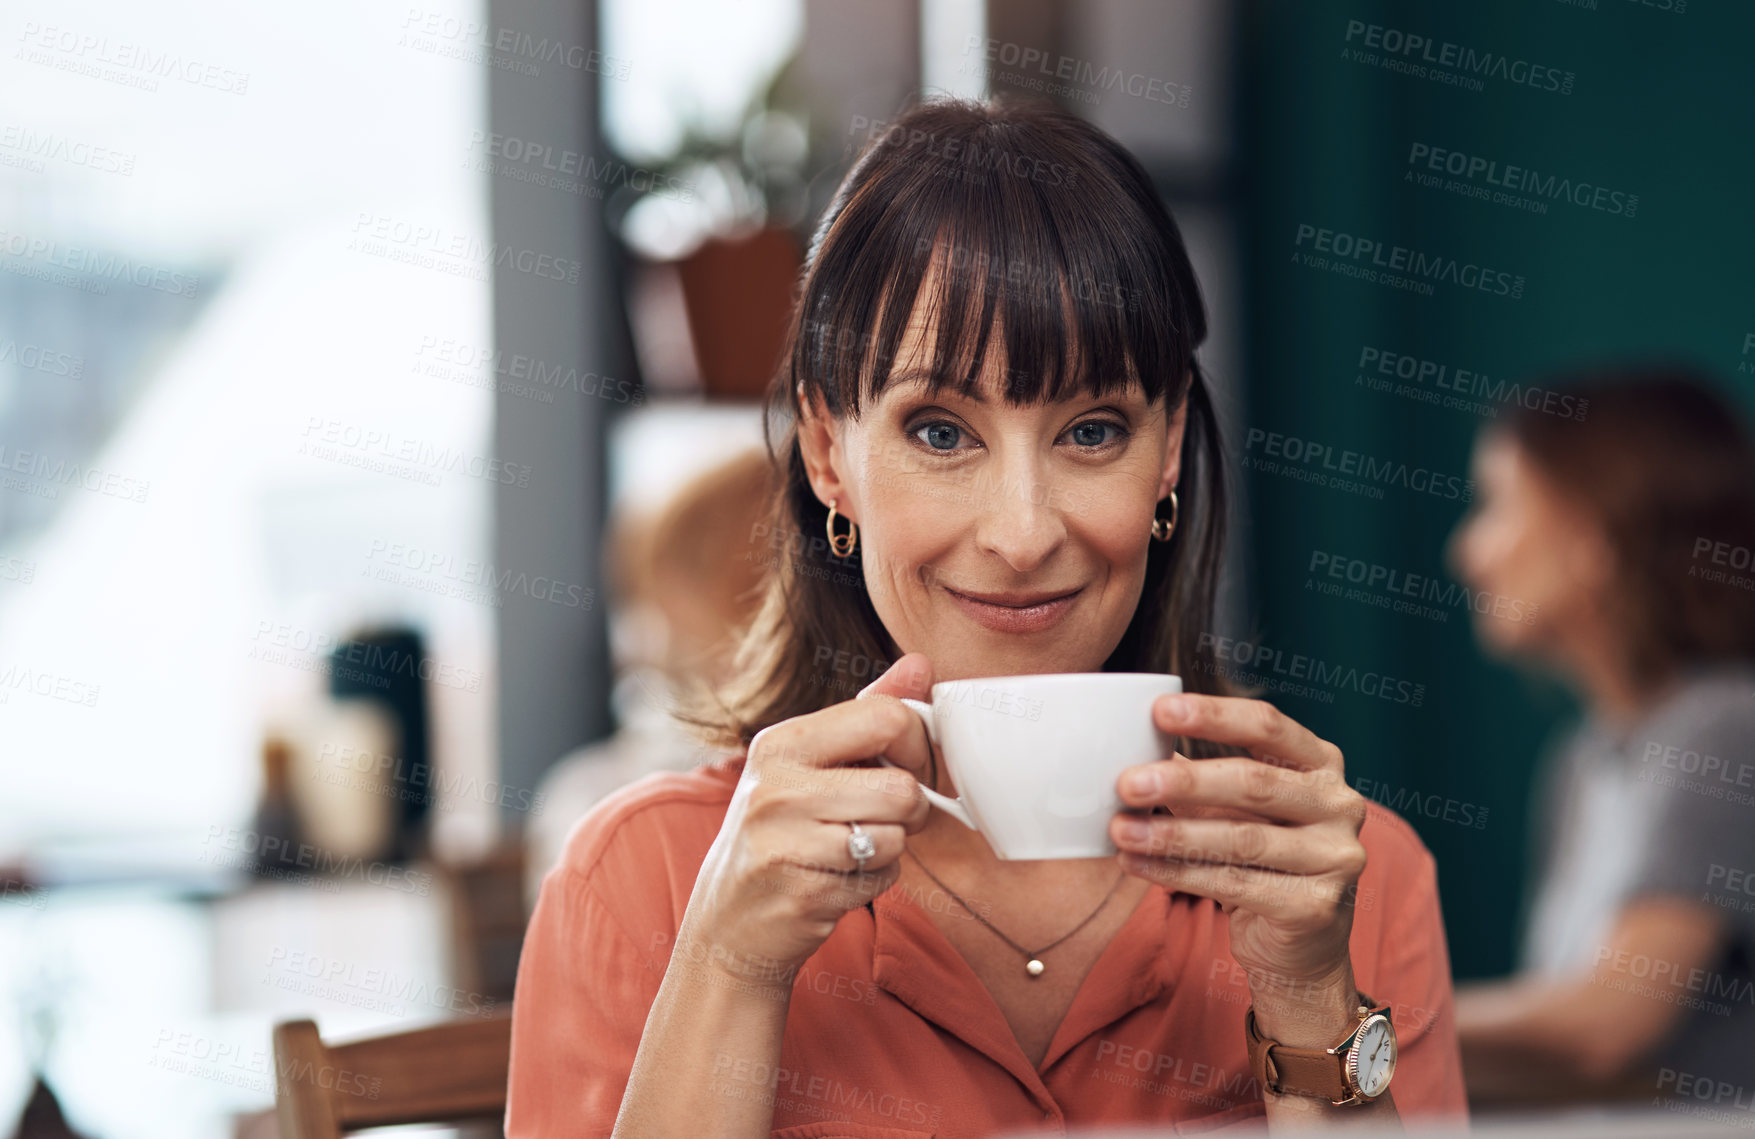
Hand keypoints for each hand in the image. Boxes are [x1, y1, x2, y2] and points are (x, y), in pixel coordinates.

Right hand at [677, 654, 935, 989]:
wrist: (730, 920)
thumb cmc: (783, 830)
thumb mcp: (812, 762)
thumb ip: (868, 712)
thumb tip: (920, 664)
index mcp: (781, 742)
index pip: (886, 717)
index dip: (918, 746)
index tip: (908, 766)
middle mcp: (775, 787)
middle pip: (901, 788)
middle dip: (911, 810)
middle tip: (885, 817)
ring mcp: (784, 842)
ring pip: (895, 837)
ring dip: (890, 849)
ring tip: (852, 849)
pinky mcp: (801, 892)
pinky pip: (881, 878)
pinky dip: (873, 882)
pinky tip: (838, 879)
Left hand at [1109, 693, 1368, 1034]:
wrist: (1301, 948)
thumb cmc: (1261, 861)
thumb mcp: (1233, 810)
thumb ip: (1196, 781)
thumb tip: (1130, 748)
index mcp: (1321, 764)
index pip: (1268, 727)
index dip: (1215, 716)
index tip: (1160, 711)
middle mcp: (1339, 804)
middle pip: (1254, 783)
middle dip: (1185, 782)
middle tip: (1128, 783)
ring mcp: (1335, 857)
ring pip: (1241, 839)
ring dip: (1171, 835)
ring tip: (1120, 830)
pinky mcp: (1315, 906)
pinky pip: (1234, 884)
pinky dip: (1176, 873)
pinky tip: (1136, 865)